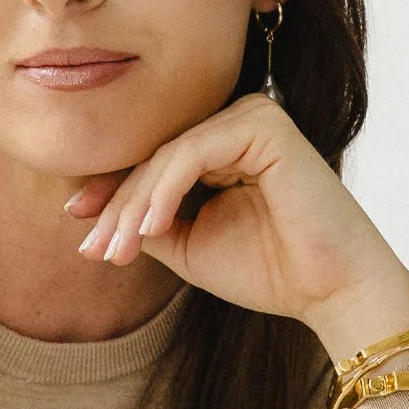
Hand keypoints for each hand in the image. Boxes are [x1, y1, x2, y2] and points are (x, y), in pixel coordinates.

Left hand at [67, 94, 408, 360]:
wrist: (330, 291)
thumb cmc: (268, 271)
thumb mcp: (188, 245)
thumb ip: (147, 220)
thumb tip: (92, 210)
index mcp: (222, 147)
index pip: (153, 162)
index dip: (112, 193)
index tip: (78, 224)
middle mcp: (236, 122)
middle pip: (155, 157)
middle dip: (117, 207)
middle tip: (93, 250)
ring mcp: (252, 117)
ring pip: (168, 156)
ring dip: (135, 206)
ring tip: (116, 251)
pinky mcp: (264, 123)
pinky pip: (193, 152)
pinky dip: (165, 190)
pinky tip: (150, 227)